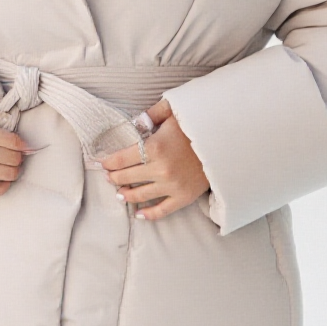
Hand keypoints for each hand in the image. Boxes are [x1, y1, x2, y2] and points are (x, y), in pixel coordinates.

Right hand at [0, 96, 33, 196]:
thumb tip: (16, 123)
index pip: (14, 142)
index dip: (23, 143)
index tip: (22, 143)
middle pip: (13, 159)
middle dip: (18, 155)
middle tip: (14, 152)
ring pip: (8, 174)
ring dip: (14, 169)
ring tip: (9, 163)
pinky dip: (4, 184)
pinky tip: (2, 176)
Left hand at [101, 99, 209, 220]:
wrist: (226, 142)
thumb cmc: (198, 125)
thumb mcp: (174, 111)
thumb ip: (152, 114)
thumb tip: (135, 121)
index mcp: (155, 147)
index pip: (121, 159)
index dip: (108, 162)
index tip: (101, 163)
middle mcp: (160, 169)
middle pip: (127, 177)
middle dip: (114, 177)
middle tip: (108, 176)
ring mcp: (172, 186)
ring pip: (140, 195)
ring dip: (126, 194)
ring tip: (119, 192)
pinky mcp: (184, 197)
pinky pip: (161, 210)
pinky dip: (148, 214)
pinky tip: (138, 214)